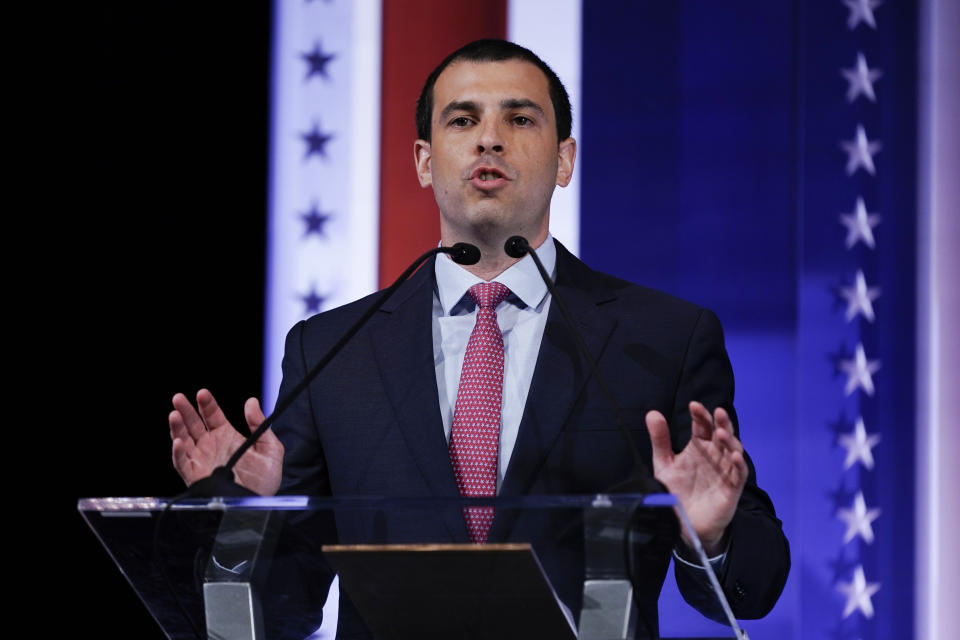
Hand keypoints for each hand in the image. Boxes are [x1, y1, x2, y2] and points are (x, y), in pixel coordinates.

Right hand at [169, 389, 283, 495]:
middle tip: (178, 398)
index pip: (213, 415)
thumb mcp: (270, 447)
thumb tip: (251, 402)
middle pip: (194, 424)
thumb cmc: (265, 479)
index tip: (202, 393)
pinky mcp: (197, 476)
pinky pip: (183, 464)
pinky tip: (178, 441)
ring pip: (184, 441)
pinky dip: (178, 453)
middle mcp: (211, 446)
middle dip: (185, 410)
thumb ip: (259, 424)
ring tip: (175, 414)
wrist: (259, 502)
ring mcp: (202, 461)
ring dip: (177, 428)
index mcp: (226, 436)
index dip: (206, 404)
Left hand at [645, 401, 746, 554]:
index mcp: (698, 447)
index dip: (699, 415)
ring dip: (730, 441)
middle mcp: (714, 455)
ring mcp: (724, 471)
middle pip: (721, 434)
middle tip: (718, 412)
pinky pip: (739, 474)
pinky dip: (739, 464)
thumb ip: (660, 439)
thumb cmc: (676, 491)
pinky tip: (734, 456)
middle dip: (721, 423)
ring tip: (721, 433)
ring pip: (733, 450)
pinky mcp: (732, 488)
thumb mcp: (664, 463)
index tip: (693, 405)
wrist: (684, 523)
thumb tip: (652, 413)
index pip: (702, 426)